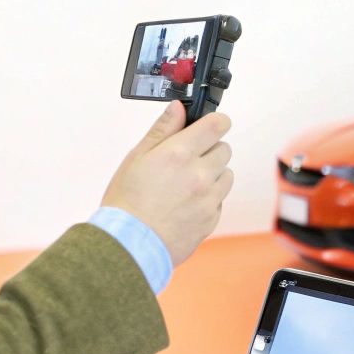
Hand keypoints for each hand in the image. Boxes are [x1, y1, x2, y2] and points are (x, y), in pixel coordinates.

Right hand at [101, 100, 233, 264]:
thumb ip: (162, 130)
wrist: (129, 245)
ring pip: (226, 175)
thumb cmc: (127, 202)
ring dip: (212, 175)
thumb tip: (178, 108)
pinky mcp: (212, 219)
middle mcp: (200, 174)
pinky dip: (209, 198)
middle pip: (224, 149)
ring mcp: (209, 198)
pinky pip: (220, 199)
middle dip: (209, 150)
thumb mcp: (137, 157)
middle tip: (186, 161)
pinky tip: (186, 204)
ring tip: (185, 185)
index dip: (215, 122)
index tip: (209, 125)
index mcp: (180, 153)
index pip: (218, 125)